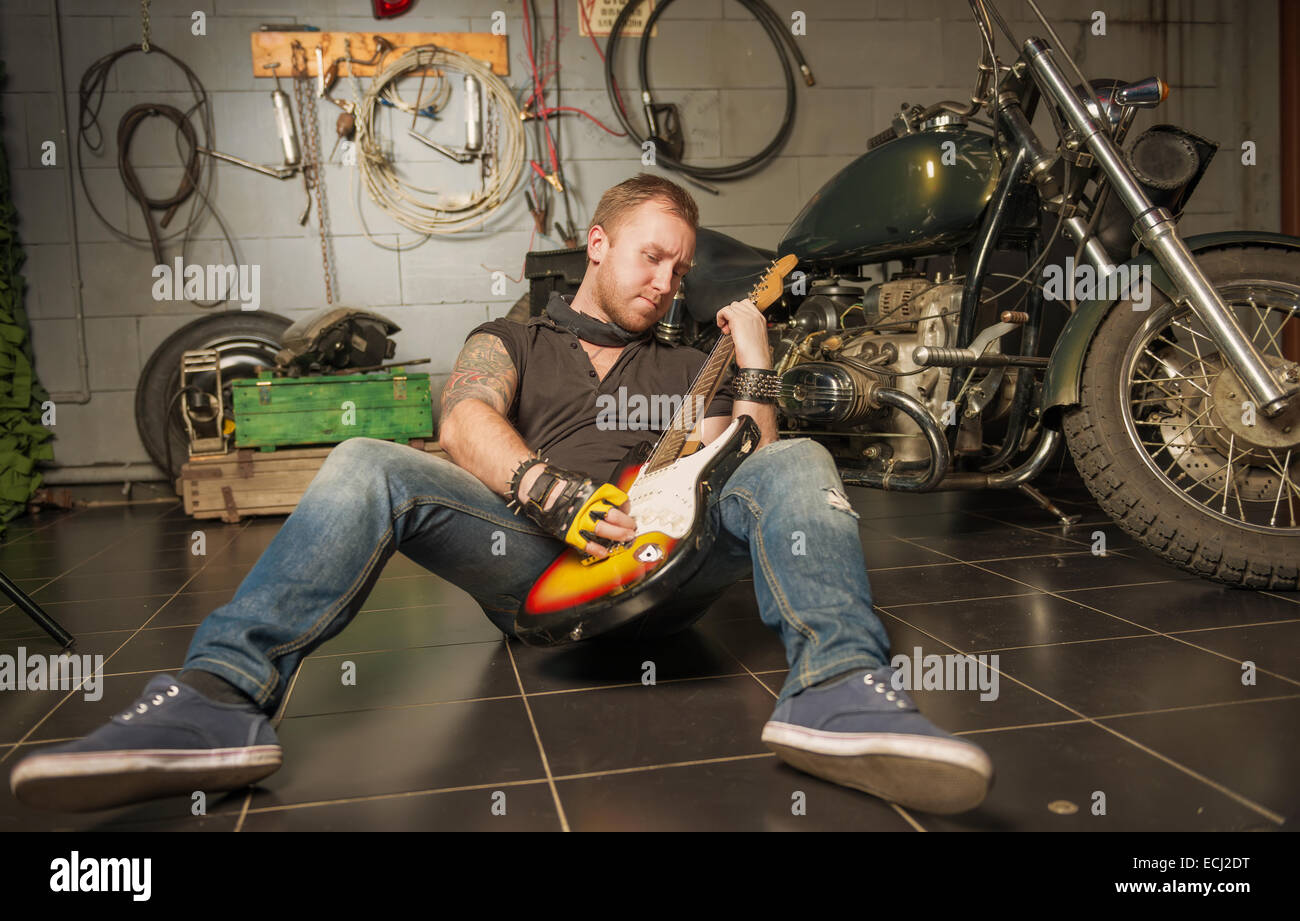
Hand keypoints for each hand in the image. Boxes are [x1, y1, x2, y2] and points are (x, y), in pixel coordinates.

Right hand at [516, 463, 637, 558]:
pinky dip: (597, 549)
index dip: (626, 507)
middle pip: (614, 516)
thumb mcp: (587, 482)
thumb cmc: (563, 485)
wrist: (541, 489)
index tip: (628, 511)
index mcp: (594, 491)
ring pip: (603, 530)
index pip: (618, 499)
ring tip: (626, 538)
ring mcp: (579, 519)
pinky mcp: (570, 531)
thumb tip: (616, 502)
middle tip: (632, 528)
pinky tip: (605, 551)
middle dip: (626, 524)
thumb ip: (601, 492)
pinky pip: (586, 544)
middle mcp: (588, 505)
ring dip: (617, 536)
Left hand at [715, 299, 770, 369]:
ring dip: (726, 316)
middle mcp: (755, 316)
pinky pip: (725, 310)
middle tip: (729, 329)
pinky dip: (720, 317)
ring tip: (726, 330)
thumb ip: (746, 330)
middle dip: (731, 314)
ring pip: (731, 306)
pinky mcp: (738, 320)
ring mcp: (747, 316)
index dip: (738, 313)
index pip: (747, 305)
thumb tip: (734, 328)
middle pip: (738, 304)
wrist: (757, 362)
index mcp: (760, 319)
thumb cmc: (755, 356)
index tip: (734, 325)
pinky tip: (722, 327)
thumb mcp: (753, 339)